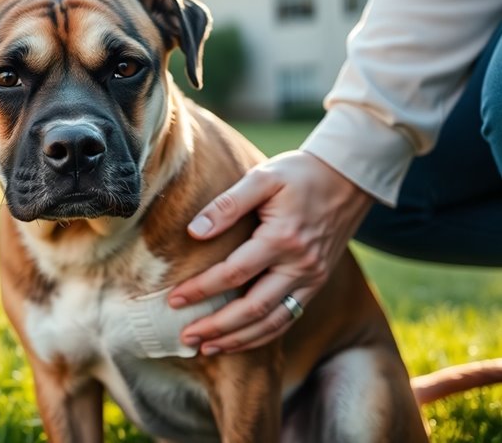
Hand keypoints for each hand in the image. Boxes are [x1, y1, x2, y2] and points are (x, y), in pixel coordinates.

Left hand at [168, 150, 373, 354]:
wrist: (349, 177)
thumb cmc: (299, 173)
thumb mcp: (263, 178)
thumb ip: (228, 204)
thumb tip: (195, 231)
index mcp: (282, 238)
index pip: (234, 273)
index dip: (202, 289)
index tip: (174, 299)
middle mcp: (300, 265)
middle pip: (253, 308)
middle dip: (217, 327)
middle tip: (186, 336)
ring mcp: (312, 278)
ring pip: (273, 321)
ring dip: (239, 339)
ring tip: (206, 348)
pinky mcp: (317, 283)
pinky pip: (289, 317)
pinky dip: (262, 334)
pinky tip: (239, 340)